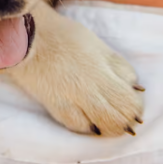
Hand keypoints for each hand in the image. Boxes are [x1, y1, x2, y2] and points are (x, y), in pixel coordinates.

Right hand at [7, 2, 144, 135]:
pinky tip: (90, 123)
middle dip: (127, 118)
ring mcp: (74, 98)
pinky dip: (89, 127)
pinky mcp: (57, 106)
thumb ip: (116, 65)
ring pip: (104, 125)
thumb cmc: (62, 35)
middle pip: (121, 114)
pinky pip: (79, 126)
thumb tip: (134, 86)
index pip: (130, 96)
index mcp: (104, 67)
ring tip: (110, 123)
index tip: (133, 101)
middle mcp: (92, 86)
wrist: (27, 38)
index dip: (135, 103)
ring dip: (111, 127)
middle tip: (126, 118)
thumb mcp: (97, 44)